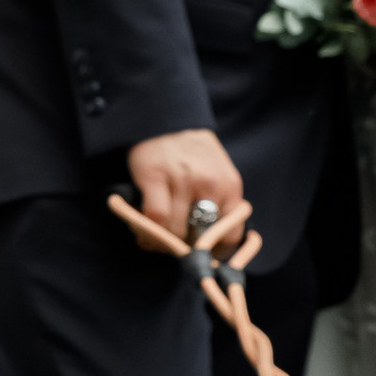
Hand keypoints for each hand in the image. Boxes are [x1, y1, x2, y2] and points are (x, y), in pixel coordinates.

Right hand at [126, 128, 248, 247]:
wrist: (166, 119)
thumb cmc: (193, 152)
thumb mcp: (219, 174)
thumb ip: (220, 203)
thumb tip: (211, 243)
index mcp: (230, 185)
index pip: (230, 235)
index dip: (214, 252)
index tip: (202, 256)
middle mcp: (209, 183)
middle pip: (200, 238)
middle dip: (186, 248)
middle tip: (174, 247)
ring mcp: (181, 180)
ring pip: (174, 231)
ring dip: (163, 242)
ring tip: (156, 240)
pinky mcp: (154, 177)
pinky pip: (154, 219)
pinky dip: (147, 232)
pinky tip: (144, 234)